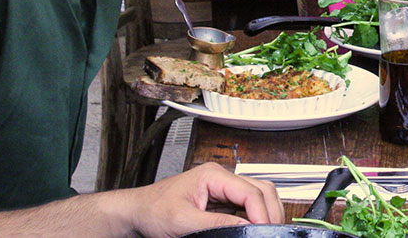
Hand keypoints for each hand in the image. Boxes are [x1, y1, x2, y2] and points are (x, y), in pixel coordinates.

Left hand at [122, 162, 284, 237]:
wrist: (136, 213)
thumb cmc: (151, 211)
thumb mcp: (182, 222)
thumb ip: (216, 225)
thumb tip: (246, 227)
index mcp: (213, 175)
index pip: (251, 191)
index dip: (261, 213)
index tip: (264, 230)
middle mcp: (221, 177)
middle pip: (261, 189)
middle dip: (270, 211)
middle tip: (271, 232)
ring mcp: (223, 188)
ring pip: (259, 194)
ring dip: (266, 211)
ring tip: (267, 229)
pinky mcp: (221, 200)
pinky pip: (248, 204)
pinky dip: (256, 215)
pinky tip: (255, 226)